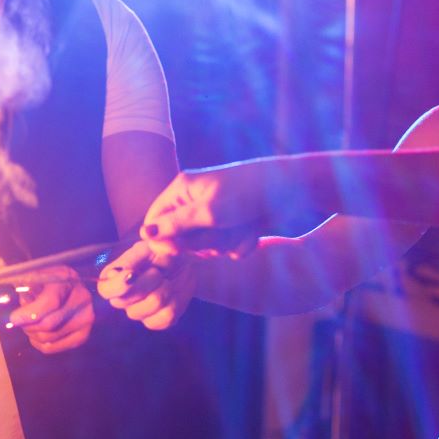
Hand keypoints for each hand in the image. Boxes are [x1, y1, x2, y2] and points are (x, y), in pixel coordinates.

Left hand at [9, 266, 93, 353]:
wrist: (67, 285)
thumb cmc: (45, 279)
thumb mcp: (33, 274)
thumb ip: (23, 288)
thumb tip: (16, 314)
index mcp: (66, 279)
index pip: (50, 302)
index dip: (30, 314)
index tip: (14, 319)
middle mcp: (81, 299)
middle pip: (48, 324)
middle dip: (27, 325)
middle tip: (18, 320)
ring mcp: (86, 318)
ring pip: (48, 338)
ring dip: (32, 333)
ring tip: (29, 322)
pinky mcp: (83, 335)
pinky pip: (52, 348)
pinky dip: (38, 343)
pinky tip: (36, 332)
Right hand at [98, 240, 196, 330]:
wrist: (186, 266)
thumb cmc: (165, 252)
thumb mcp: (156, 244)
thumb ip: (148, 243)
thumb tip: (148, 234)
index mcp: (115, 276)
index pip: (105, 289)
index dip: (116, 285)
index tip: (132, 274)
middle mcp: (122, 296)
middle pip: (121, 302)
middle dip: (144, 286)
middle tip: (158, 272)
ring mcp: (138, 311)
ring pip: (140, 313)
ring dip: (160, 293)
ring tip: (167, 280)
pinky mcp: (156, 321)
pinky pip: (160, 321)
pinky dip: (173, 305)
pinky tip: (174, 293)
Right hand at [141, 167, 269, 259]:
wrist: (294, 189)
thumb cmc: (248, 193)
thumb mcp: (208, 212)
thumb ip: (175, 226)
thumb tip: (145, 235)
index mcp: (183, 190)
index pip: (155, 220)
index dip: (162, 238)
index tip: (177, 249)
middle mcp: (196, 202)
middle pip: (181, 238)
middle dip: (202, 242)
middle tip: (218, 230)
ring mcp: (216, 216)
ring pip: (207, 247)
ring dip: (224, 243)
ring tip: (241, 227)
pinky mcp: (234, 227)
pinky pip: (227, 248)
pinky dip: (240, 244)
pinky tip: (253, 230)